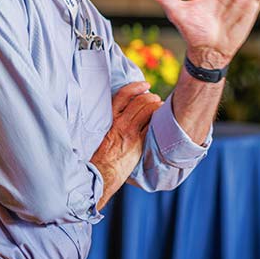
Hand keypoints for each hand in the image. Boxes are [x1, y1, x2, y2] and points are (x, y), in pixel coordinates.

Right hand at [90, 83, 163, 209]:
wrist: (100, 174)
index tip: (145, 84)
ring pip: (148, 110)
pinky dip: (158, 119)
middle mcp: (120, 123)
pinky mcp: (138, 143)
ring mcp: (130, 133)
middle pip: (140, 101)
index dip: (136, 87)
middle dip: (150, 96)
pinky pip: (151, 126)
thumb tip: (122, 115)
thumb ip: (110, 124)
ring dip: (157, 105)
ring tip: (160, 106)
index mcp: (109, 119)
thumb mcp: (100, 135)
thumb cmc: (98, 157)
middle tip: (155, 97)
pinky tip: (161, 120)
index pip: (123, 95)